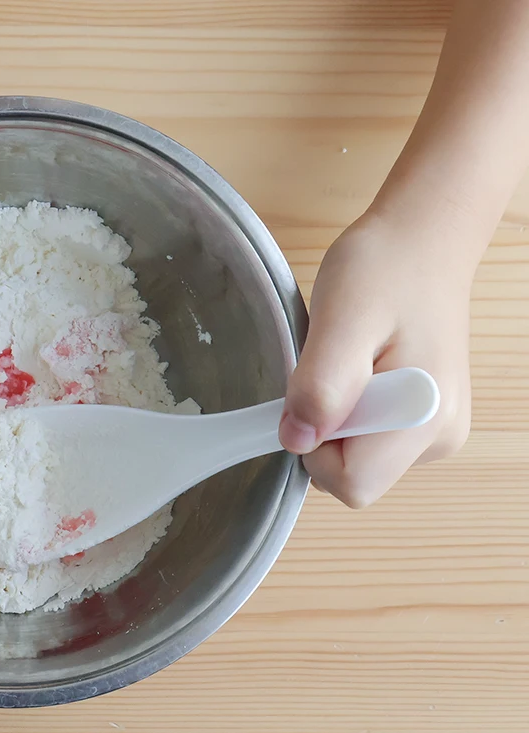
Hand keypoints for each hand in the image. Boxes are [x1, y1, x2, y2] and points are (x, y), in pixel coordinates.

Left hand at [278, 211, 472, 507]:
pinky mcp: (426, 419)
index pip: (352, 484)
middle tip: (332, 368)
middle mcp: (439, 438)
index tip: (312, 394)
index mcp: (425, 420)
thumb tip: (297, 440)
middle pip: (354, 476)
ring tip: (350, 359)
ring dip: (336, 418)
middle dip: (325, 432)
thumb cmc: (384, 271)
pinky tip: (362, 366)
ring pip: (358, 458)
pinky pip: (368, 437)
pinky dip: (351, 410)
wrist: (422, 243)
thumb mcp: (341, 320)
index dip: (315, 449)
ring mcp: (436, 431)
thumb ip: (321, 386)